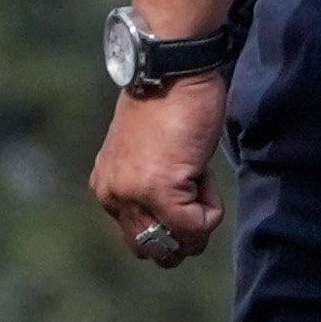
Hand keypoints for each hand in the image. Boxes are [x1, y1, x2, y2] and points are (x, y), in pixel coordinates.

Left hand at [91, 78, 225, 264]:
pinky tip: (200, 168)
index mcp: (108, 190)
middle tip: (192, 187)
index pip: (142, 241)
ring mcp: (134, 195)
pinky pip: (198, 225)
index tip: (181, 183)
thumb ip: (149, 190)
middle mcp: (113, 197)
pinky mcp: (160, 190)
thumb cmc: (169, 104)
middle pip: (157, 251)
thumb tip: (177, 229)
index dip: (173, 223)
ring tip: (195, 173)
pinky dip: (212, 204)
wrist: (172, 70)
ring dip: (200, 219)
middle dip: (185, 232)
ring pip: (180, 243)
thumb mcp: (148, 156)